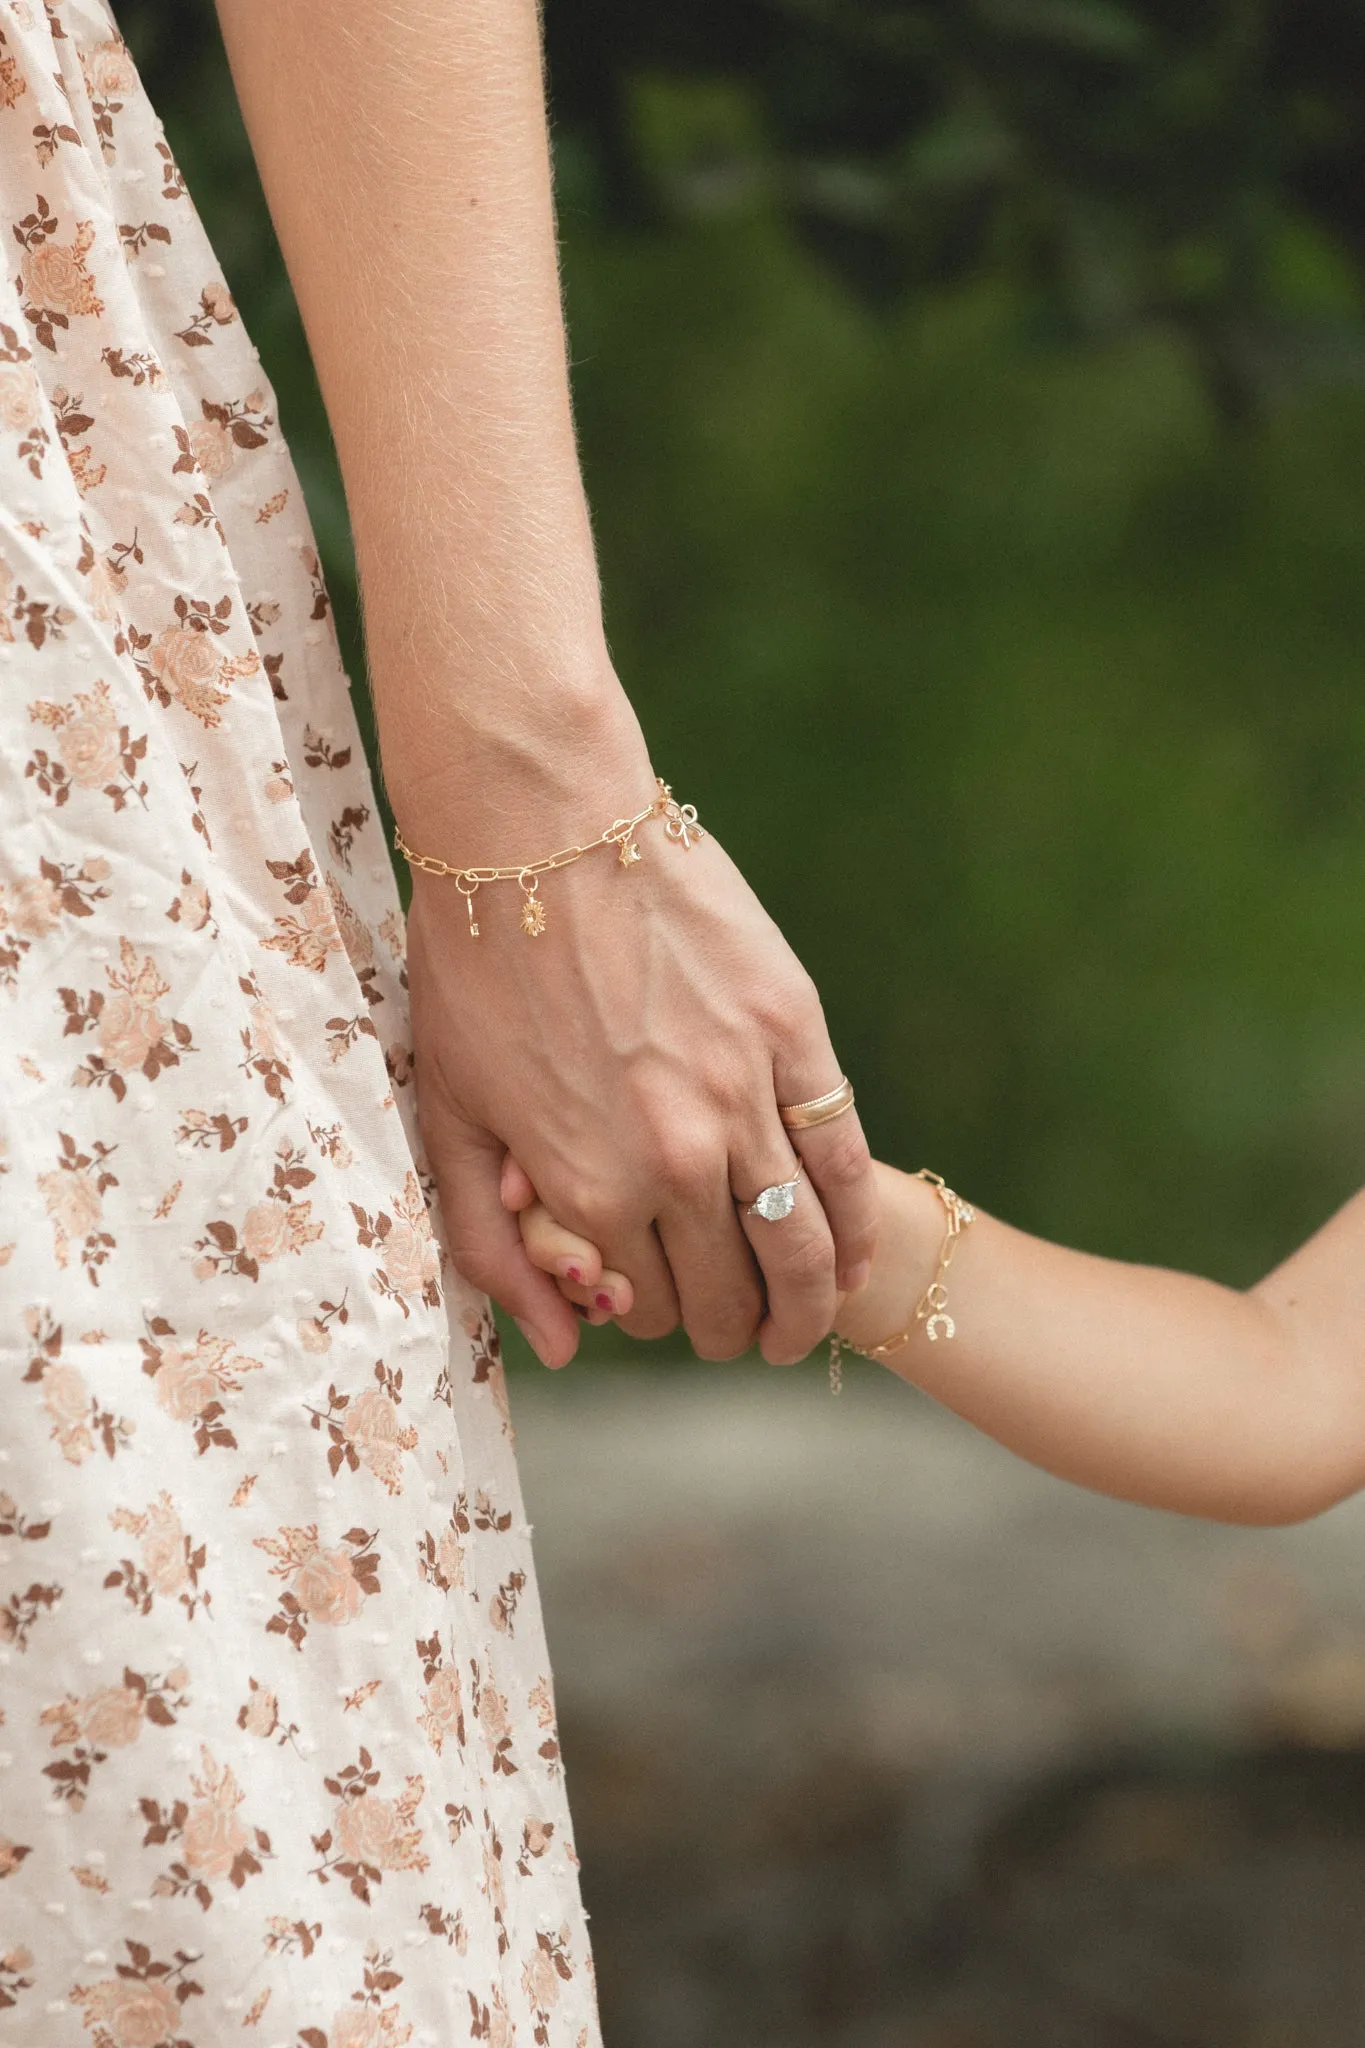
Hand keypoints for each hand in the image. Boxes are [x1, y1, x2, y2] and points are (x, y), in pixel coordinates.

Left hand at [406, 769, 877, 1368]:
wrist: (534, 829)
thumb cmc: (473, 968)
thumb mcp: (450, 1117)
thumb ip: (492, 1248)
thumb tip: (557, 1348)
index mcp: (587, 1185)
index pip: (645, 1302)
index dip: (647, 1316)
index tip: (645, 1301)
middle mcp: (675, 1158)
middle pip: (730, 1290)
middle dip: (730, 1330)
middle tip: (732, 1333)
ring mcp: (744, 1095)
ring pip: (801, 1244)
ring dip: (806, 1307)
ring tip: (800, 1329)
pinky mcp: (793, 1031)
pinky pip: (843, 1156)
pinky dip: (855, 1225)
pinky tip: (853, 1259)